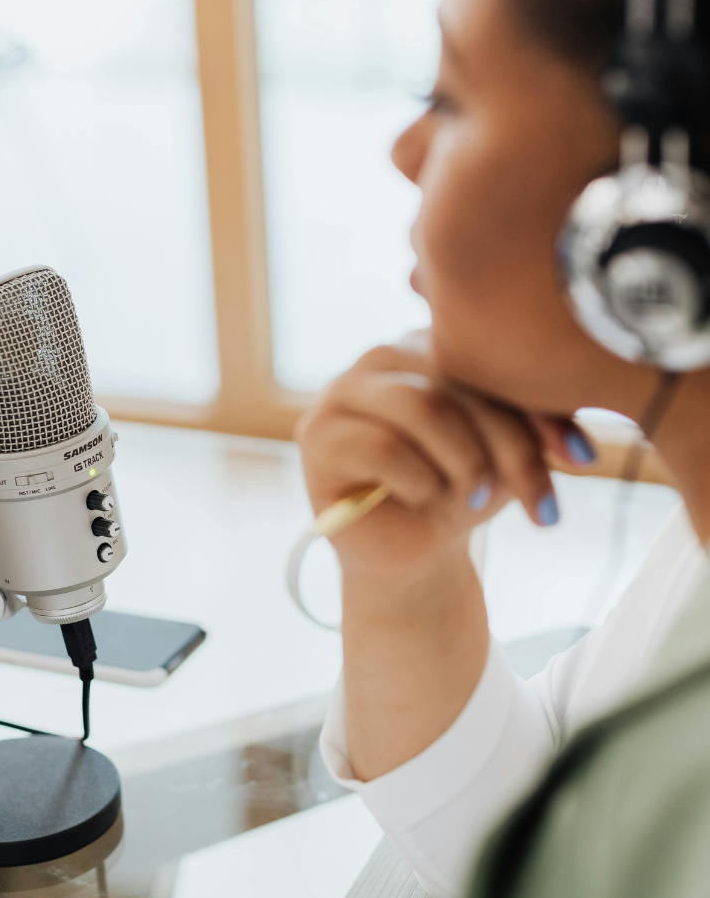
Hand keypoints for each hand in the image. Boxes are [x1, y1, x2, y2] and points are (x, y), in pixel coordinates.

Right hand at [296, 331, 593, 583]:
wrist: (413, 554)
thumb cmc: (461, 491)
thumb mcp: (512, 451)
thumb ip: (534, 421)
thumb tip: (577, 435)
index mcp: (432, 343)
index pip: (491, 356)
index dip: (539, 406)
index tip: (582, 458)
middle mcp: (383, 355)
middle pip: (459, 379)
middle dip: (509, 446)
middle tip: (537, 502)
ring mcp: (342, 392)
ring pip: (423, 406)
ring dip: (464, 464)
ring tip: (474, 499)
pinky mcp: (316, 436)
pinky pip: (384, 449)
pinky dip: (418, 484)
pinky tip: (421, 498)